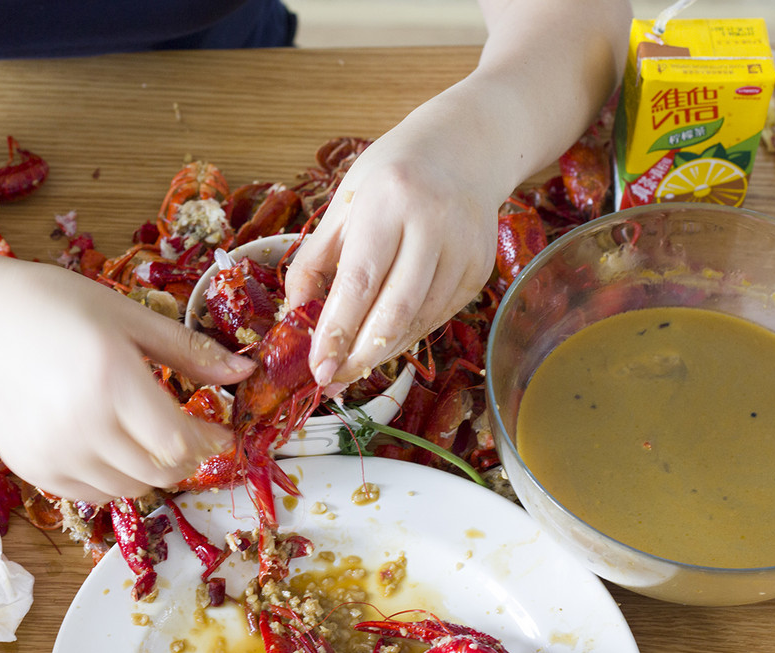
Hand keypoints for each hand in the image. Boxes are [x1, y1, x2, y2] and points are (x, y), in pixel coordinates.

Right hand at [0, 262, 254, 503]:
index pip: (179, 441)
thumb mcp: (129, 317)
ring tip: (147, 437)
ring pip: (130, 490)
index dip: (211, 443)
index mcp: (111, 380)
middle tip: (191, 434)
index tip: (224, 432)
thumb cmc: (56, 306)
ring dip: (153, 471)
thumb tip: (244, 372)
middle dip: (188, 459)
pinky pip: (93, 494)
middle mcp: (82, 426)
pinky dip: (115, 479)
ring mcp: (54, 454)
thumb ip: (188, 350)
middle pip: (160, 473)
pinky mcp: (33, 469)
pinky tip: (111, 445)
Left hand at [285, 107, 503, 391]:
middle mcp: (433, 224)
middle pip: (395, 310)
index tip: (317, 367)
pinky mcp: (480, 270)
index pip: (359, 280)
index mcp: (389, 201)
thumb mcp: (343, 203)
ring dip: (381, 352)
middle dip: (359, 355)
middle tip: (332, 380)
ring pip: (419, 321)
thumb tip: (294, 314)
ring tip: (352, 366)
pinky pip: (438, 316)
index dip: (337, 330)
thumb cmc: (391, 175)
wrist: (464, 149)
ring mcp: (464, 249)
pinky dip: (407, 336)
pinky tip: (384, 341)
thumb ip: (315, 259)